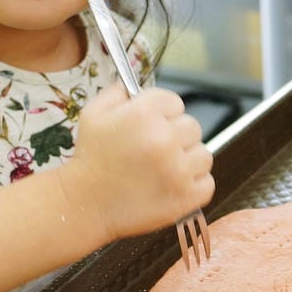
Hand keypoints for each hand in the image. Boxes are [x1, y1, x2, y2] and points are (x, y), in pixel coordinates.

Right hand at [63, 85, 213, 240]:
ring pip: (203, 154)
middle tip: (156, 151)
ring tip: (165, 170)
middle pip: (192, 127)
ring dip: (188, 160)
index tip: (153, 126)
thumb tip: (133, 87)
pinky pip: (207, 183)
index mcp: (144, 114)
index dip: (164, 114)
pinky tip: (174, 186)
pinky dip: (194, 186)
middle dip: (177, 136)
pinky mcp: (186, 196)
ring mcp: (178, 169)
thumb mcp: (93, 114)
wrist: (84, 205)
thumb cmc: (89, 160)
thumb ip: (116, 93)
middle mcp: (164, 138)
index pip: (175, 102)